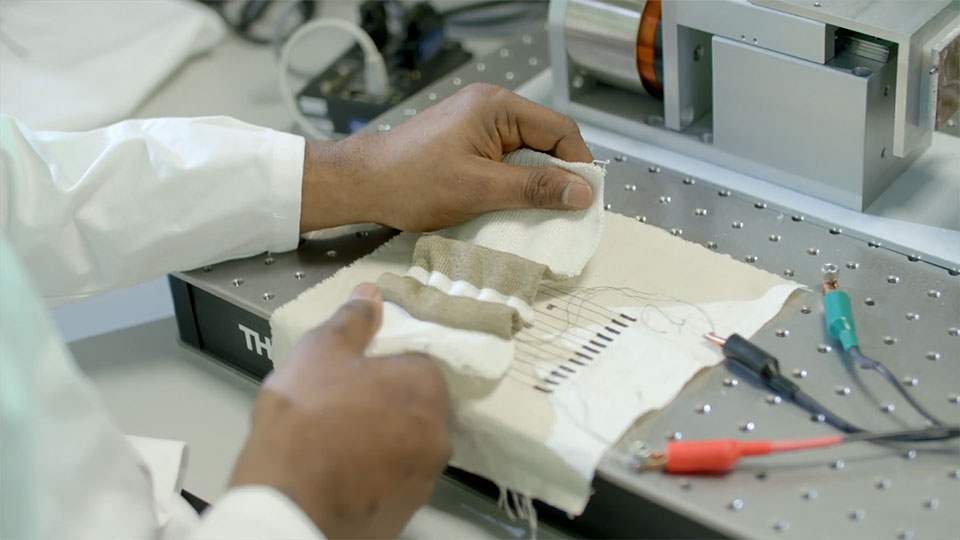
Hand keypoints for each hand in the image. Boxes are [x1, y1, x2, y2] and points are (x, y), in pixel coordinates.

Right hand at [229, 283, 450, 537]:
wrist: (288, 502)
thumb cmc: (305, 416)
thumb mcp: (321, 351)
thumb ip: (353, 321)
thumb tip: (372, 295)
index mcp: (427, 388)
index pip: (416, 364)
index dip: (381, 367)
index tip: (350, 376)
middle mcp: (438, 435)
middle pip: (413, 407)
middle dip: (383, 404)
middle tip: (338, 408)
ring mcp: (424, 478)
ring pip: (404, 446)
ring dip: (380, 441)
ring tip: (333, 443)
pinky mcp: (405, 513)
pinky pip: (391, 482)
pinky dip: (372, 476)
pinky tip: (337, 473)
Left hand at [300, 83, 593, 231]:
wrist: (362, 184)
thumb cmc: (412, 182)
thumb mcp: (481, 189)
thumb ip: (535, 188)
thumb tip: (582, 191)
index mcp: (497, 107)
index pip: (559, 130)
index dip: (577, 164)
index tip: (583, 200)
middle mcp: (490, 108)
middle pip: (545, 140)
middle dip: (556, 176)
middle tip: (562, 212)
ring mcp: (476, 124)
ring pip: (525, 154)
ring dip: (532, 183)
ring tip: (535, 214)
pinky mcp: (465, 143)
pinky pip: (504, 161)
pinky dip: (511, 184)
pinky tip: (510, 207)